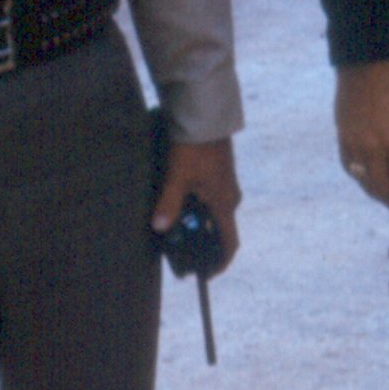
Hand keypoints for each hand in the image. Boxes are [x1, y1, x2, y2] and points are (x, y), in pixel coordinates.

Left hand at [152, 136, 241, 273]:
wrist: (207, 116)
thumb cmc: (195, 148)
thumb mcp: (178, 177)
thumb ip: (169, 204)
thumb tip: (159, 227)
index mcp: (225, 203)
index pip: (230, 242)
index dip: (221, 262)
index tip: (207, 274)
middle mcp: (230, 196)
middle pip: (220, 229)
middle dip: (203, 242)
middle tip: (182, 250)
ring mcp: (226, 183)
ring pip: (214, 212)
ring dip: (199, 222)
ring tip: (175, 225)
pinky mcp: (219, 172)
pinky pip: (211, 197)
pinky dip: (198, 206)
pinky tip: (179, 200)